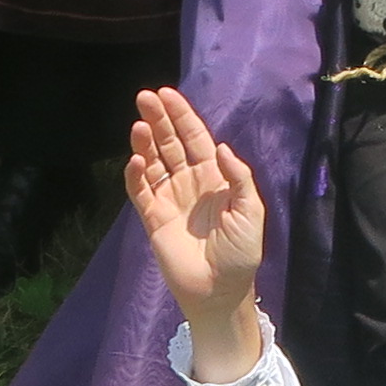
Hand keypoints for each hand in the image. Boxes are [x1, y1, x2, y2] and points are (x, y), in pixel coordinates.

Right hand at [128, 85, 266, 363]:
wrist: (221, 291)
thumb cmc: (241, 252)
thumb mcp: (250, 211)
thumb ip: (237, 177)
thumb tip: (219, 146)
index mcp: (213, 176)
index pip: (194, 138)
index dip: (181, 116)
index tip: (167, 94)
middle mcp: (188, 182)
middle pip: (169, 143)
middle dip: (158, 119)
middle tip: (144, 97)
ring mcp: (168, 199)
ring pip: (153, 162)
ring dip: (144, 142)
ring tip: (139, 124)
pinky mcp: (153, 219)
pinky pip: (140, 192)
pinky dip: (135, 176)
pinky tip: (135, 160)